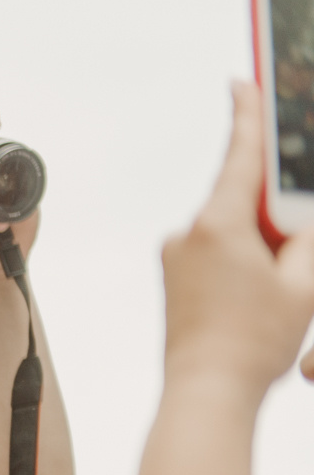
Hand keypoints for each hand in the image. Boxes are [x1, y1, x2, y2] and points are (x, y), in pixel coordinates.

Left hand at [160, 81, 313, 389]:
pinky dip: (247, 259)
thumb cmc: (253, 343)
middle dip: (279, 210)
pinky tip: (258, 297)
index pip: (240, 154)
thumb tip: (302, 214)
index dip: (248, 112)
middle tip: (293, 255)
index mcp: (218, 224)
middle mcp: (188, 233)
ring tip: (276, 291)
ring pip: (234, 227)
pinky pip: (219, 251)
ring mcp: (176, 255)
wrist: (204, 395)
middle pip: (244, 195)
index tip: (242, 79)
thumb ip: (309, 234)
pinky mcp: (175, 277)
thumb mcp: (304, 282)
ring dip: (265, 242)